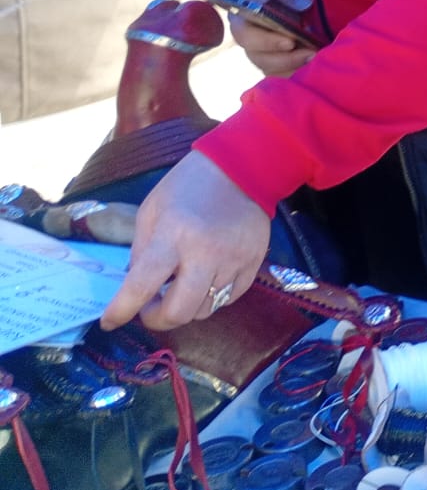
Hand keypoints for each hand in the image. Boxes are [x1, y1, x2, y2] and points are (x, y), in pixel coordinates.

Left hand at [100, 151, 270, 330]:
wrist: (241, 167)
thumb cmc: (188, 186)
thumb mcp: (151, 211)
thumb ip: (141, 251)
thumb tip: (137, 288)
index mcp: (173, 234)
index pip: (142, 286)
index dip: (121, 310)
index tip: (109, 322)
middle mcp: (206, 252)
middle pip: (179, 311)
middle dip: (157, 319)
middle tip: (150, 307)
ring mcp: (234, 260)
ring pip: (205, 309)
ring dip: (185, 306)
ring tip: (180, 287)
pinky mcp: (254, 262)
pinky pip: (229, 298)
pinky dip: (211, 297)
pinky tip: (205, 279)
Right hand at [230, 0, 315, 76]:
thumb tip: (303, 4)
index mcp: (240, 18)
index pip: (246, 36)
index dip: (266, 42)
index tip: (290, 41)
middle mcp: (248, 38)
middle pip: (260, 58)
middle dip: (286, 59)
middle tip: (311, 54)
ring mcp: (260, 49)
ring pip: (272, 68)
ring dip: (293, 67)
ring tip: (316, 59)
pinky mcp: (275, 54)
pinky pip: (283, 71)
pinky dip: (297, 71)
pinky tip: (315, 66)